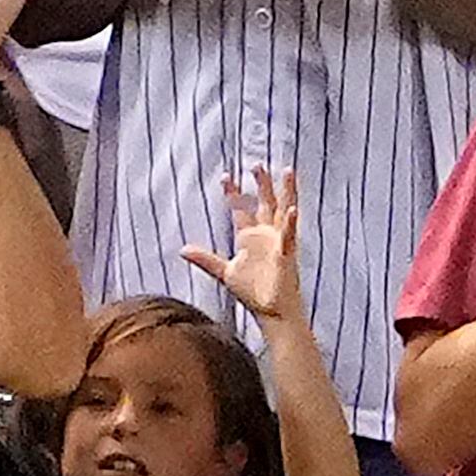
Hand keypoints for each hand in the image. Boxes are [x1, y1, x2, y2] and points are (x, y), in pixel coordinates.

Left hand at [179, 164, 308, 326]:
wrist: (271, 311)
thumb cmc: (254, 292)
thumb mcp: (224, 272)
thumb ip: (205, 259)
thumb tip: (183, 250)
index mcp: (251, 238)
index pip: (241, 210)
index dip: (233, 194)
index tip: (226, 176)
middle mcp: (267, 236)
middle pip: (265, 203)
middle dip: (261, 184)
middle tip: (256, 164)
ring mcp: (279, 243)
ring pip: (283, 211)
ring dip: (286, 192)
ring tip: (287, 171)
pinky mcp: (286, 255)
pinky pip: (290, 237)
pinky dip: (291, 224)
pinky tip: (292, 211)